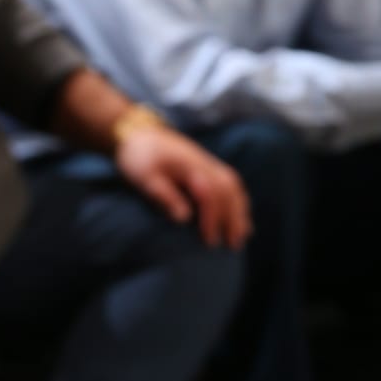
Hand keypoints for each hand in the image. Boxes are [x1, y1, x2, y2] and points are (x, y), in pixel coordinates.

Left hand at [116, 126, 249, 248]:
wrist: (142, 134)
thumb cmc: (140, 158)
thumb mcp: (144, 176)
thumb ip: (163, 195)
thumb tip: (184, 218)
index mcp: (188, 166)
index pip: (209, 193)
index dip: (212, 218)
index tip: (209, 241)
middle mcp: (204, 163)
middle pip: (228, 191)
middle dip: (232, 219)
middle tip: (232, 246)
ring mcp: (209, 163)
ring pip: (234, 187)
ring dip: (240, 212)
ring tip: (241, 238)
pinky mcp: (210, 166)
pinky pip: (232, 183)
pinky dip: (238, 202)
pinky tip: (240, 219)